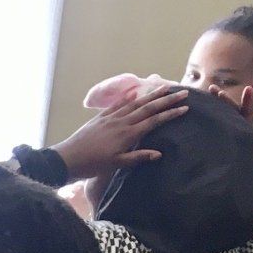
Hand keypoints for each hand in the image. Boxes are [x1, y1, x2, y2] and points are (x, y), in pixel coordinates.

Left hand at [52, 83, 187, 179]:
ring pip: (134, 103)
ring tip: (164, 87)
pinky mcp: (99, 118)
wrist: (67, 159)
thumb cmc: (92, 165)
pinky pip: (117, 105)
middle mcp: (121, 122)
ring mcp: (110, 118)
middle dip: (166, 100)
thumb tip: (159, 153)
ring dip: (150, 95)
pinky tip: (135, 92)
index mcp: (128, 134)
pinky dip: (127, 98)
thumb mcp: (116, 164)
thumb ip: (137, 157)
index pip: (154, 121)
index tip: (184, 108)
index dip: (170, 114)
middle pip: (148, 108)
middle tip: (182, 92)